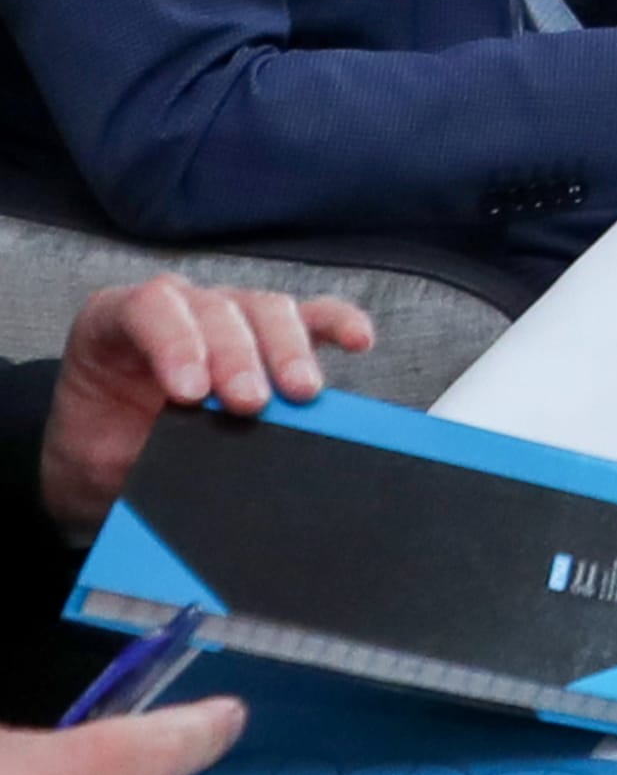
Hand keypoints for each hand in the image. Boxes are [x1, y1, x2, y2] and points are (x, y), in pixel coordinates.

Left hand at [42, 277, 372, 541]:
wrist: (106, 466)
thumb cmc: (100, 454)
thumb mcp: (102, 458)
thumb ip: (140, 450)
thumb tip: (194, 463)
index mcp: (114, 323)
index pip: (149, 308)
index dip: (175, 343)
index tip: (189, 394)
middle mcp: (177, 308)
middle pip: (218, 308)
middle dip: (237, 355)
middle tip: (249, 403)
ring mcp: (227, 316)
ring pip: (266, 309)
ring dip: (287, 349)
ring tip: (301, 393)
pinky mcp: (270, 336)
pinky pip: (310, 317)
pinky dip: (336, 325)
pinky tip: (358, 341)